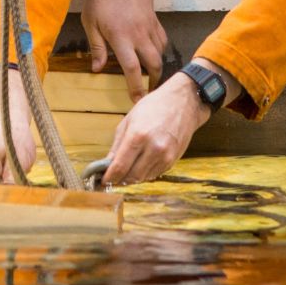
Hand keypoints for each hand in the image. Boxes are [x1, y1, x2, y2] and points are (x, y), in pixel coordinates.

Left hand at [83, 0, 168, 100]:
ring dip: (157, 65)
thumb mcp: (90, 21)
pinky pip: (162, 39)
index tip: (137, 101)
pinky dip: (159, 49)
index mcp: (121, 38)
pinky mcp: (155, 18)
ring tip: (151, 75)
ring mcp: (149, 26)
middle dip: (153, 81)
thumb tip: (96, 69)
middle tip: (148, 91)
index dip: (136, 88)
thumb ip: (96, 47)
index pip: (133, 69)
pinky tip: (152, 52)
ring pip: (160, 52)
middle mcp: (139, 34)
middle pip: (154, 64)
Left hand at [100, 72, 209, 186]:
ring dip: (132, 178)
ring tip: (126, 170)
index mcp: (138, 136)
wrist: (182, 104)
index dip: (109, 177)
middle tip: (112, 177)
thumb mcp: (129, 120)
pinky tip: (141, 165)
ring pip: (143, 178)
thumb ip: (117, 144)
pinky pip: (155, 174)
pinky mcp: (173, 160)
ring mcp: (165, 156)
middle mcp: (153, 148)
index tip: (103, 180)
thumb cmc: (153, 107)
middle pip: (132, 177)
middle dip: (119, 179)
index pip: (120, 166)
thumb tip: (107, 163)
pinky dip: (145, 173)